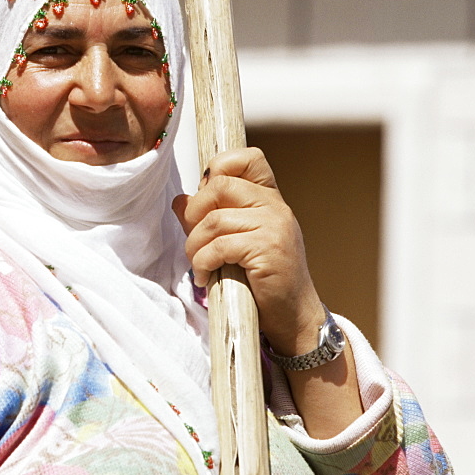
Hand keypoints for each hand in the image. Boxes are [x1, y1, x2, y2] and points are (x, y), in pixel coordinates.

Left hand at [172, 147, 324, 356]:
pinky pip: (219, 246)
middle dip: (195, 213)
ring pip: (214, 219)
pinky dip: (203, 263)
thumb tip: (181, 200)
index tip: (206, 200)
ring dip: (195, 245)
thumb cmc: (264, 280)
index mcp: (269, 199)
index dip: (219, 168)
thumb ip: (208, 219)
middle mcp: (275, 206)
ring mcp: (274, 226)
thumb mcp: (235, 242)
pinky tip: (206, 277)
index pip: (248, 158)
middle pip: (220, 185)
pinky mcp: (268, 249)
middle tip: (195, 239)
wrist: (293, 316)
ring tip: (199, 264)